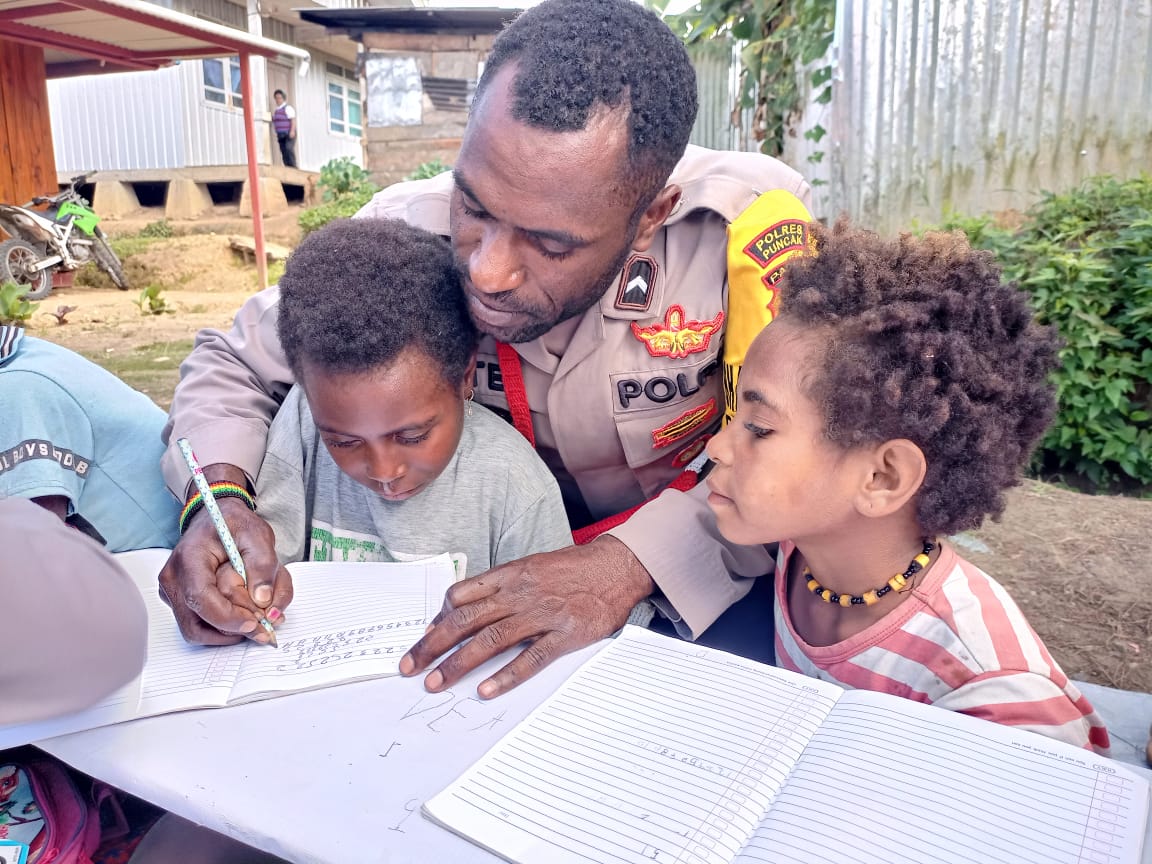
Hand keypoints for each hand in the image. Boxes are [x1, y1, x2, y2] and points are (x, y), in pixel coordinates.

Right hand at [158, 467, 292, 644]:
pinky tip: (245, 614)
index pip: (200, 598)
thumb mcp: (258, 536)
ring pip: (198, 630)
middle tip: (264, 627)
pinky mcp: (181, 602)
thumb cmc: (234, 524)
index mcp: (189, 558)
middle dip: (233, 631)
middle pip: (197, 623)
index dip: (228, 618)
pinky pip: (200, 625)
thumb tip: (262, 599)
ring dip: (229, 633)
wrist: (217, 518)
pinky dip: (225, 627)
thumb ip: (263, 565)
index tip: (255, 623)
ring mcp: (174, 593)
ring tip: (258, 620)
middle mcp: (174, 579)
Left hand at [399, 536, 654, 698]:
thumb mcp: (532, 567)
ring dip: (459, 664)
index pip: (462, 596)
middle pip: (466, 621)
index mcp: (510, 575)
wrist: (617, 566)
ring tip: (436, 683)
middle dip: (433, 646)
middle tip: (410, 667)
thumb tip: (466, 607)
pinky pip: (531, 658)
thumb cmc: (573, 569)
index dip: (439, 619)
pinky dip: (506, 675)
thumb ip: (501, 586)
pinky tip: (485, 690)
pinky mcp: (566, 635)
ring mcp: (543, 614)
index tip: (423, 638)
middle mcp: (520, 594)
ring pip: (490, 641)